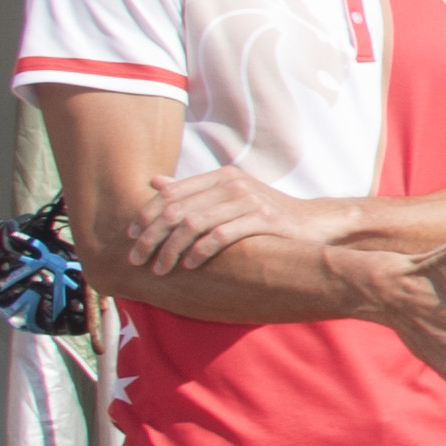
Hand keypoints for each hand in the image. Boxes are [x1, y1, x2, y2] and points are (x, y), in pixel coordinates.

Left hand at [123, 161, 328, 272]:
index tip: (130, 237)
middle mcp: (232, 183)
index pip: (169, 193)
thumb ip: (193, 190)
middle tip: (137, 259)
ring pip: (194, 223)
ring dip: (171, 249)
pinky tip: (190, 265)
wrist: (315, 223)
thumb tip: (154, 183)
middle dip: (151, 237)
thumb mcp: (229, 197)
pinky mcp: (264, 219)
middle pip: (176, 209)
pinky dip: (200, 251)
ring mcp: (249, 200)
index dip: (144, 215)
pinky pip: (221, 235)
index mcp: (220, 176)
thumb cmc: (267, 213)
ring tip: (161, 268)